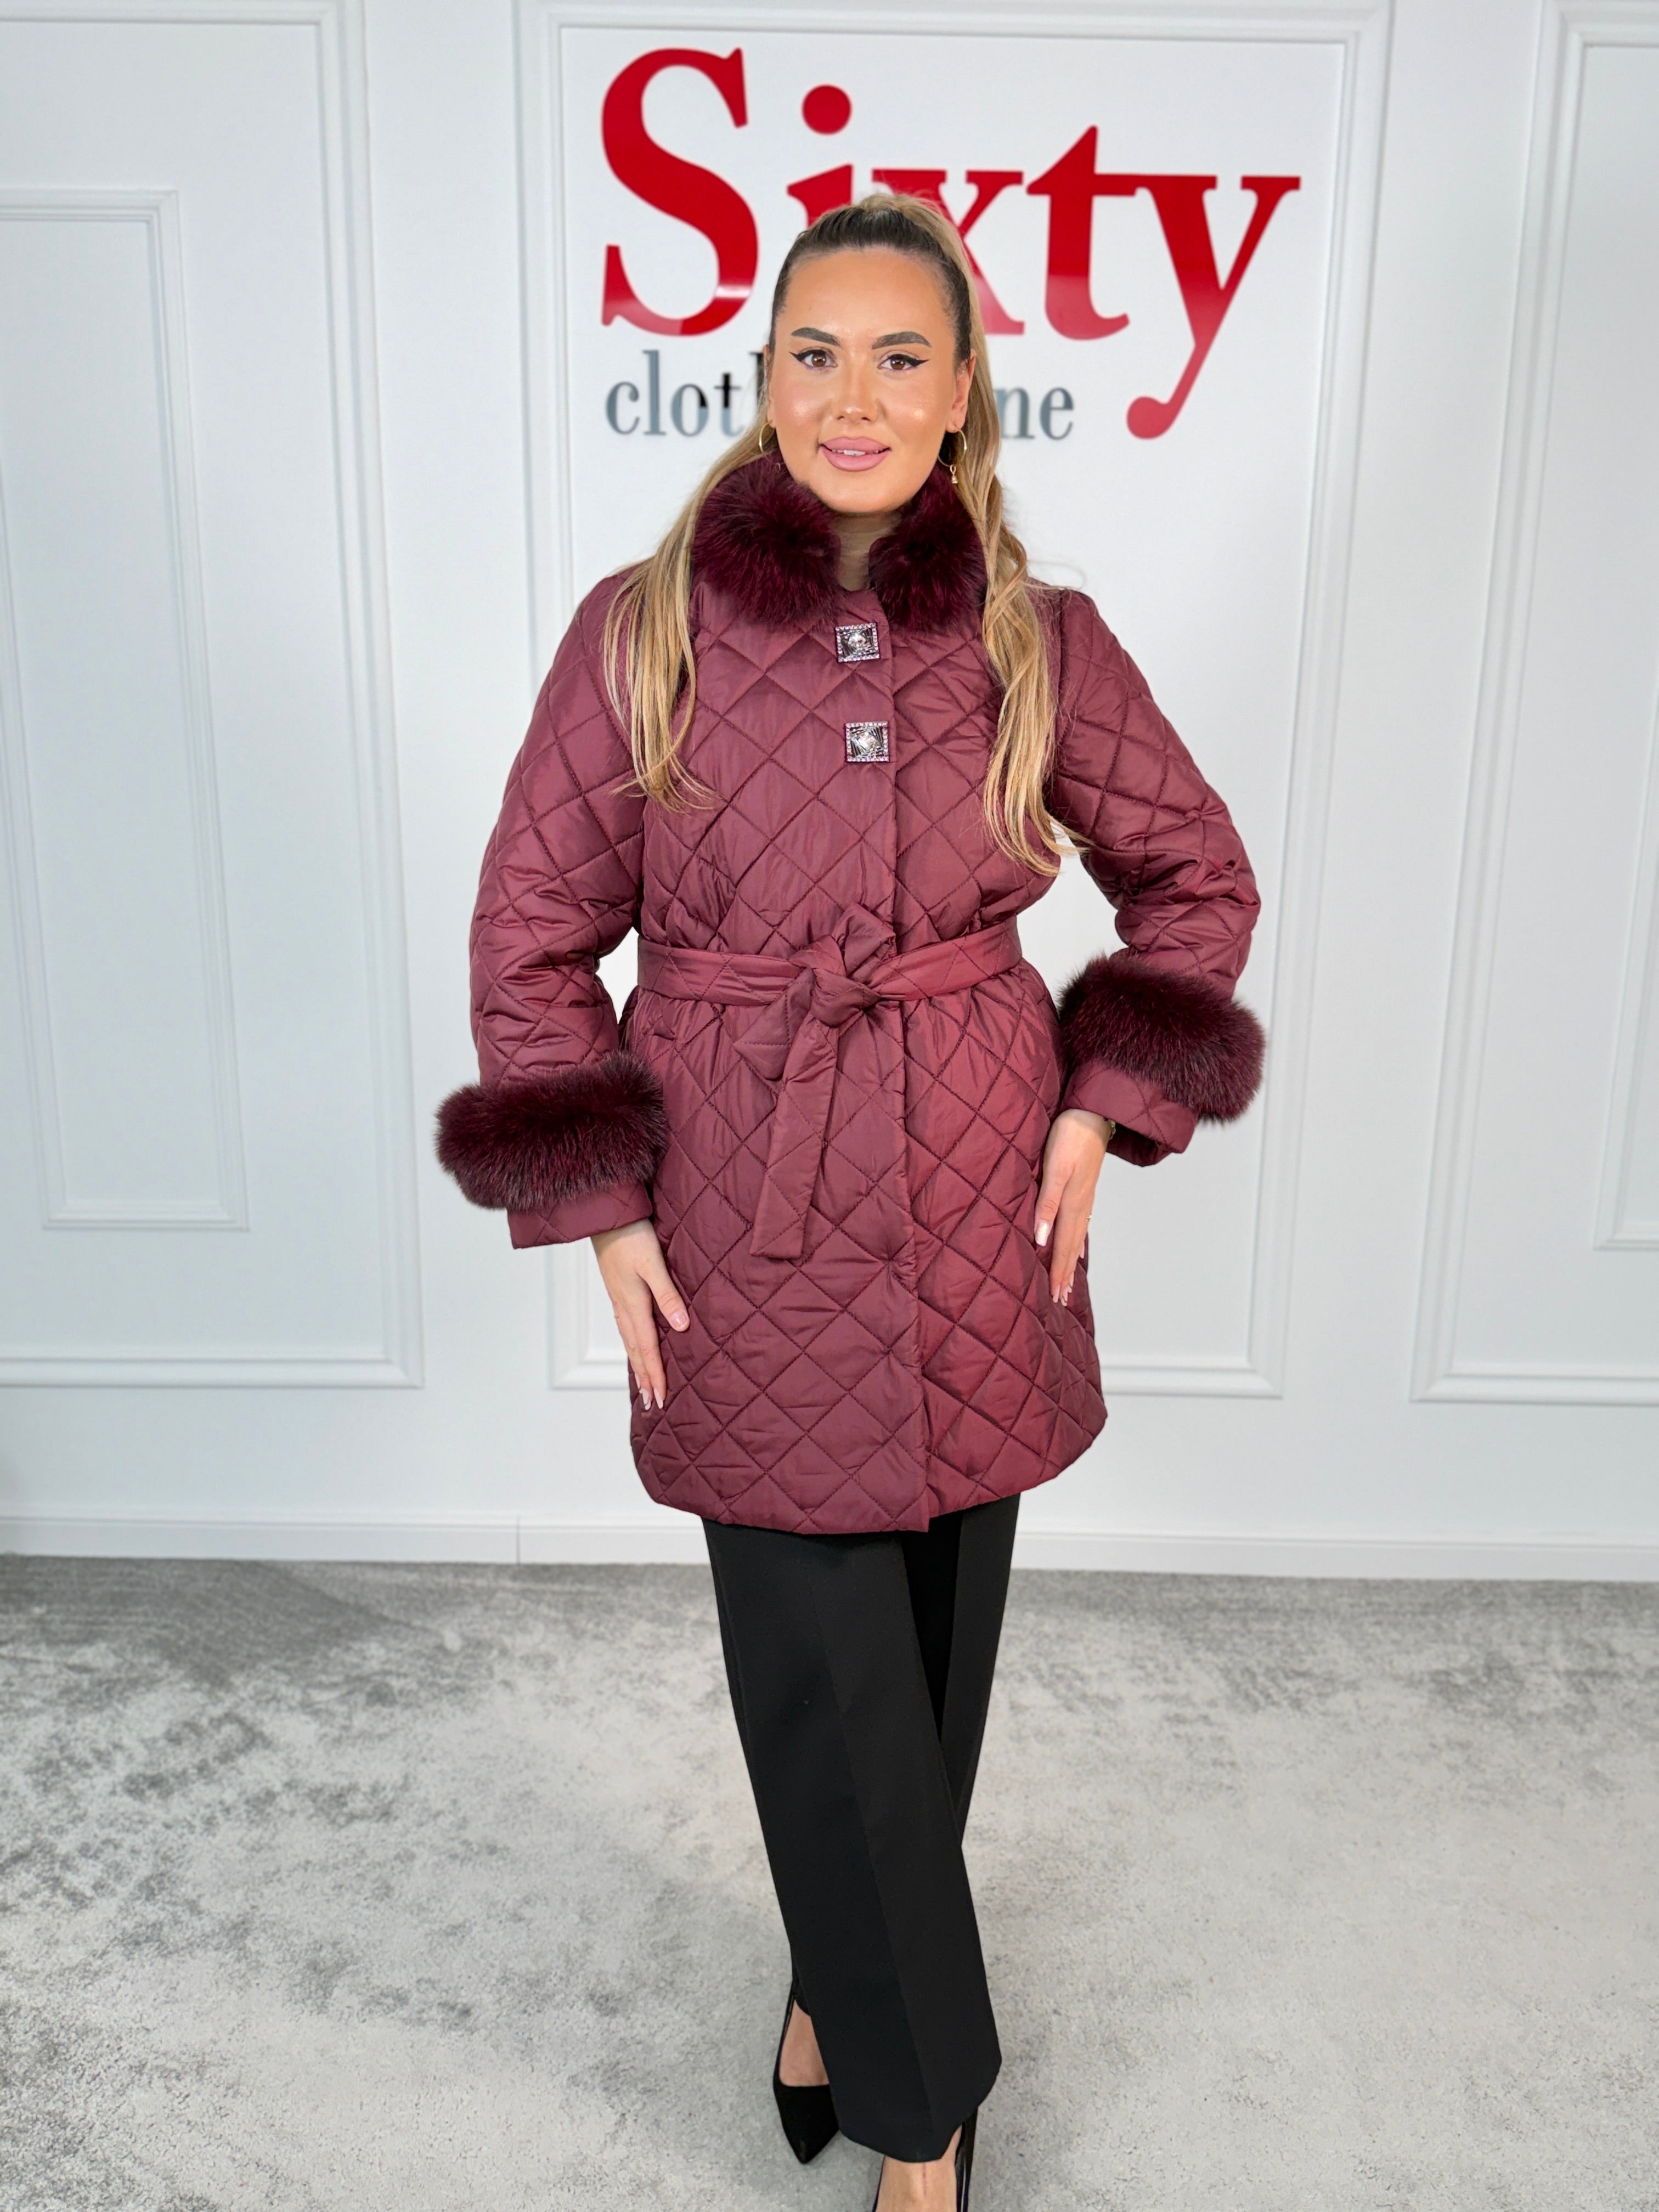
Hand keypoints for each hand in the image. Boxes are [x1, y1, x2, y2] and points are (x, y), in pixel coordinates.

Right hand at [592, 1219, 688, 1406]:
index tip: (661, 1398)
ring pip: (629, 1340)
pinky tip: (634, 1345)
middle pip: (636, 1351)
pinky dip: (631, 1344)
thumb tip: (681, 1327)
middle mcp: (624, 1306)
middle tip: (653, 1403)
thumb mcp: (653, 1264)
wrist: (605, 1215)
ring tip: (643, 1384)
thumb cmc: (631, 1235)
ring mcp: (618, 1299)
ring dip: (637, 1365)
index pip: (648, 1348)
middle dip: (646, 1378)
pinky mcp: (617, 1289)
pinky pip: (624, 1326)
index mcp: (634, 1303)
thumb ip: (668, 1295)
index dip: (655, 1374)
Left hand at [1034, 1108, 1112, 1303]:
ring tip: (1069, 1282)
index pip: (1060, 1246)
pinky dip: (1077, 1240)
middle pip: (1070, 1247)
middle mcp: (1080, 1204)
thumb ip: (1046, 1203)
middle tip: (1061, 1299)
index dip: (1056, 1272)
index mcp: (1070, 1202)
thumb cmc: (1069, 1135)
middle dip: (1064, 1274)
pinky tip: (1077, 1246)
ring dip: (1070, 1261)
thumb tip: (1041, 1238)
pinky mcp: (1085, 1186)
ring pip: (1076, 1236)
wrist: (1092, 1111)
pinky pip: (1081, 1222)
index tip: (1055, 1296)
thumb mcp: (1054, 1167)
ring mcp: (1084, 1196)